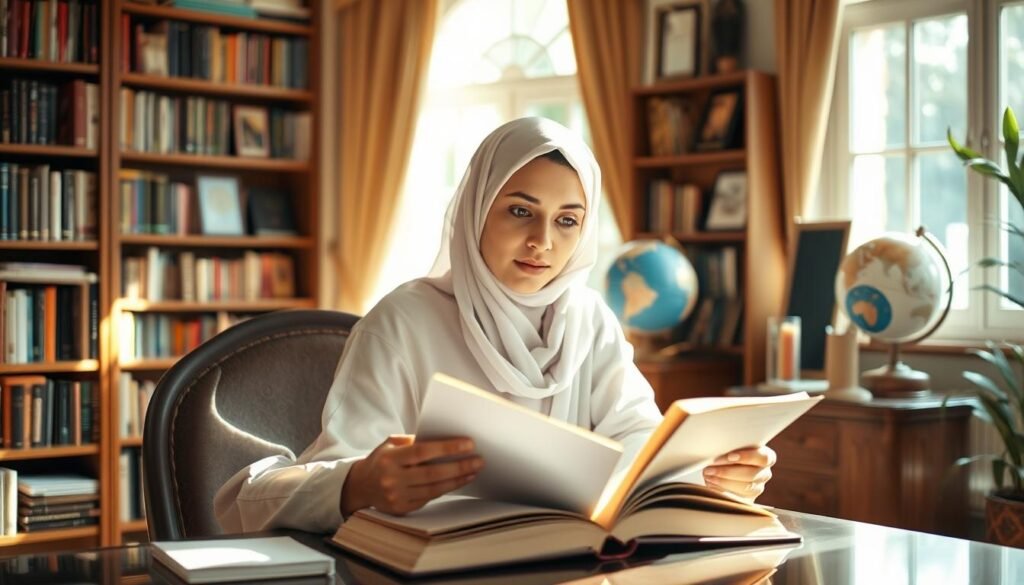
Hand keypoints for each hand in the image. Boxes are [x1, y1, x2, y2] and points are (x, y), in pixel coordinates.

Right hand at [341, 435, 482, 516]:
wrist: (360, 486)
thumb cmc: (381, 460)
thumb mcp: (390, 444)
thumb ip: (413, 441)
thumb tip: (444, 438)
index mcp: (390, 459)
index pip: (422, 452)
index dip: (447, 448)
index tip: (468, 444)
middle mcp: (392, 479)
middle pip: (432, 473)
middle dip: (459, 466)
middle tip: (479, 460)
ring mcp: (397, 497)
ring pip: (434, 489)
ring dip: (457, 480)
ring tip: (474, 471)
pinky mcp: (402, 509)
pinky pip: (429, 498)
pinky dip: (447, 489)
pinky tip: (459, 481)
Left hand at [702, 446, 775, 500]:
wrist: (724, 467)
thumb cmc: (727, 452)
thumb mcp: (731, 447)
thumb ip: (731, 446)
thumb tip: (716, 447)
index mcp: (766, 457)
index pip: (763, 457)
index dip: (747, 457)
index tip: (730, 456)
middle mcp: (765, 473)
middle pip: (751, 475)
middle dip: (728, 472)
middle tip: (710, 469)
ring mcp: (757, 488)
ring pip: (744, 488)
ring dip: (723, 482)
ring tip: (708, 476)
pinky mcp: (748, 500)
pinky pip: (737, 499)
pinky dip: (721, 491)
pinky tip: (711, 484)